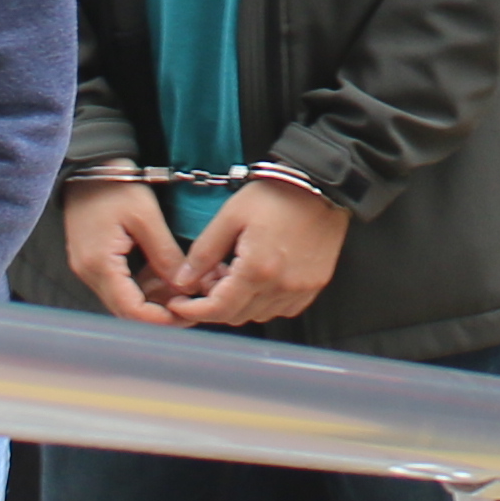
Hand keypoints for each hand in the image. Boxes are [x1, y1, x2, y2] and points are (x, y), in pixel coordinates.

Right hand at [63, 175, 196, 322]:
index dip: (160, 320)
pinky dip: (142, 286)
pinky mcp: (93, 260)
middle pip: (126, 310)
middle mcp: (89, 273)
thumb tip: (185, 286)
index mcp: (99, 265)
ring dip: (152, 299)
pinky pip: (119, 285)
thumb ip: (165, 255)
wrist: (90, 164)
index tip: (187, 315)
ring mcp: (88, 268)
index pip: (130, 311)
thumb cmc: (115, 185)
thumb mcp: (146, 216)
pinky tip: (163, 276)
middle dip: (159, 312)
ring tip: (182, 289)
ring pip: (123, 299)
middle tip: (191, 306)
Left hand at [170, 177, 351, 327]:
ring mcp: (301, 289)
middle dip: (215, 303)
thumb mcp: (230, 216)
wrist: (320, 184)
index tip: (179, 304)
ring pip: (258, 315)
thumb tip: (183, 280)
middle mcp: (281, 286)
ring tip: (234, 272)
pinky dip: (264, 301)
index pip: (218, 309)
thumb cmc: (276, 195)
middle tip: (208, 278)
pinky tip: (259, 277)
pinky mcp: (314, 286)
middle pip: (237, 316)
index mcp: (257, 269)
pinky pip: (281, 308)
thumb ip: (204, 252)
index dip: (193, 311)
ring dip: (240, 303)